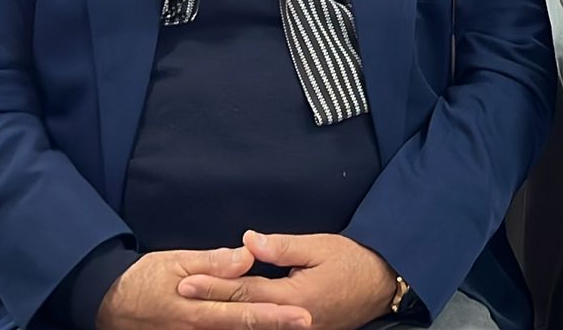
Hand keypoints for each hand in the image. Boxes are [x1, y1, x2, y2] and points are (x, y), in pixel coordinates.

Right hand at [97, 248, 311, 329]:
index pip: (245, 314)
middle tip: (307, 322)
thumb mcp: (176, 262)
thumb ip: (214, 263)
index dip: (276, 316)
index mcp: (198, 310)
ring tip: (291, 323)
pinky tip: (262, 325)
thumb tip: (248, 257)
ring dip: (262, 329)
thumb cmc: (145, 278)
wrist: (110, 303)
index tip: (303, 315)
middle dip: (277, 328)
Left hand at [178, 232, 395, 329]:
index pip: (245, 292)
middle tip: (179, 296)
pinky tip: (227, 319)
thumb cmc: (354, 261)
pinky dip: (247, 323)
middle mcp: (294, 321)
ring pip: (253, 327)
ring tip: (193, 311)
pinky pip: (268, 329)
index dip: (214, 286)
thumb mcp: (321, 246)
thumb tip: (248, 241)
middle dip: (209, 305)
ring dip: (223, 318)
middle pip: (242, 315)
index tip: (185, 281)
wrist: (384, 284)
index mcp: (296, 297)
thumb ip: (283, 246)